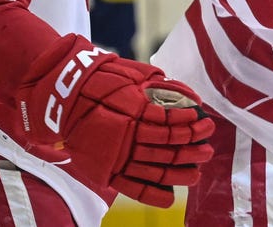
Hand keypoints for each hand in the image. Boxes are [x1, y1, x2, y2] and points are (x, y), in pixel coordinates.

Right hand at [17, 35, 214, 206]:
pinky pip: (132, 187)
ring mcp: (117, 155)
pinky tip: (170, 197)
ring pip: (154, 168)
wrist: (65, 96)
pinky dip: (153, 194)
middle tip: (207, 149)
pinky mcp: (106, 171)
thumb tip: (191, 96)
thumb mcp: (133, 75)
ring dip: (179, 170)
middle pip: (167, 147)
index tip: (203, 121)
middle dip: (191, 149)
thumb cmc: (102, 82)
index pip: (169, 123)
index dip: (188, 124)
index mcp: (134, 111)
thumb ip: (161, 86)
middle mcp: (127, 135)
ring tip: (196, 171)